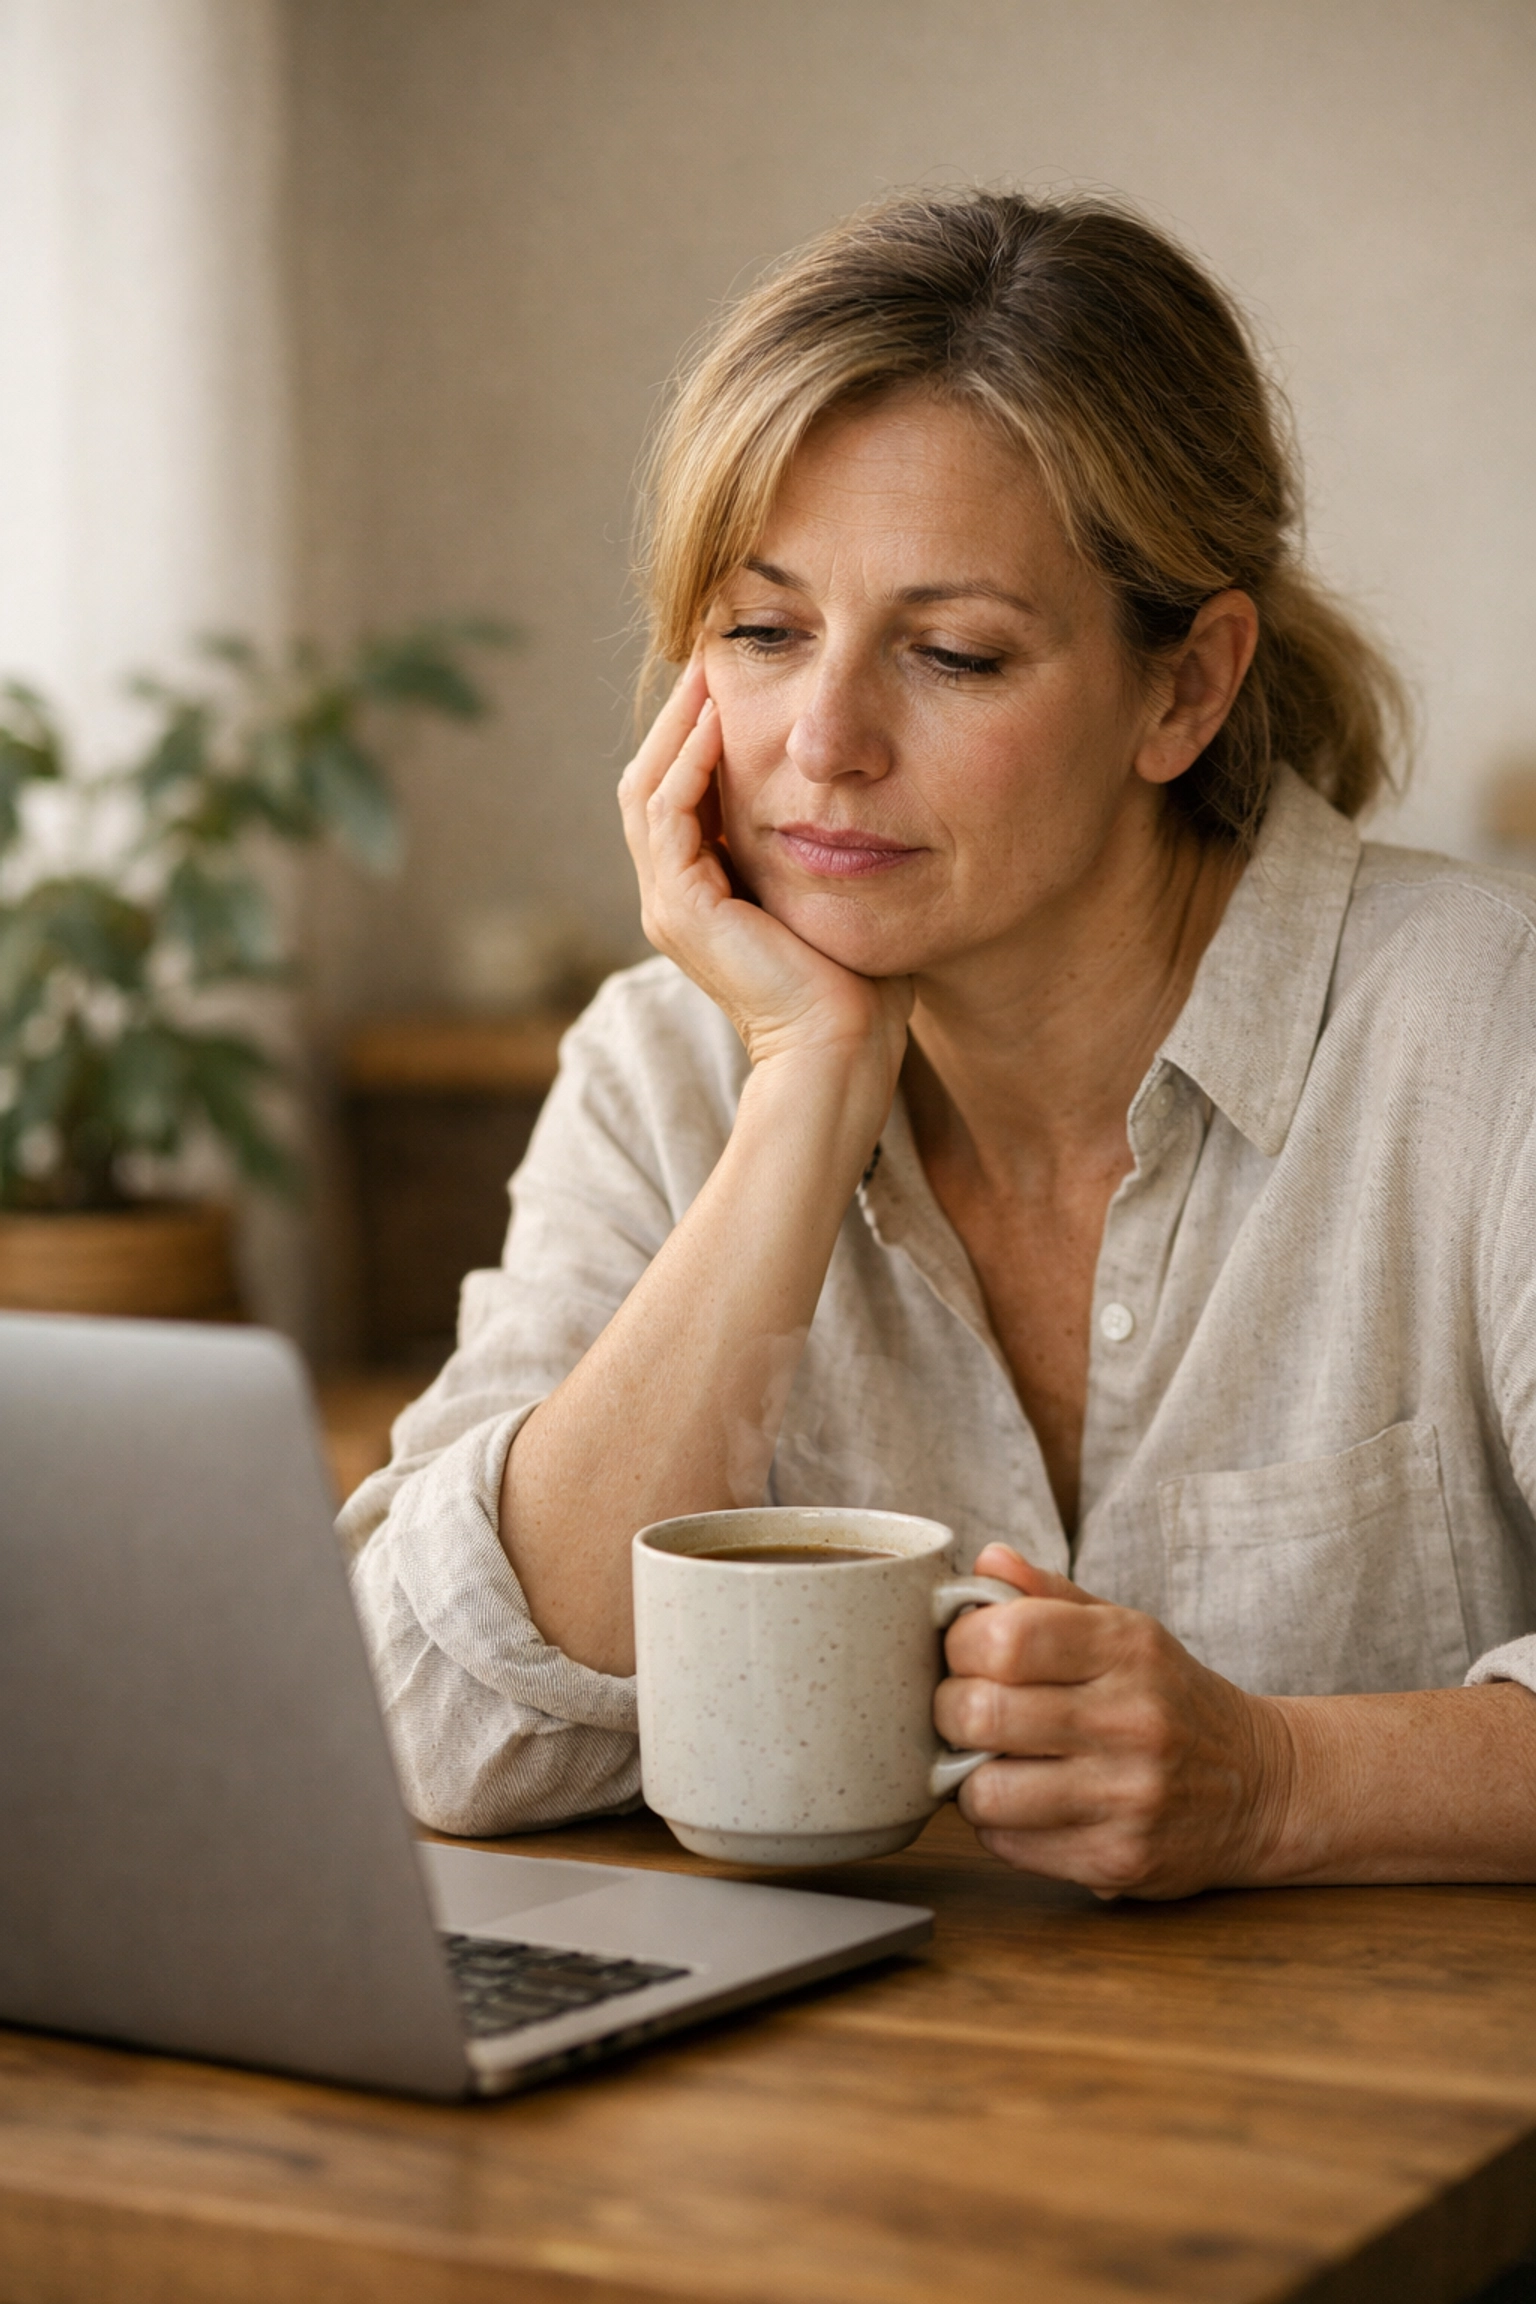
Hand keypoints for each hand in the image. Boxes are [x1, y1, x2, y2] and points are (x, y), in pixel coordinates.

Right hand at [617, 658, 912, 1078]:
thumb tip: (862, 796)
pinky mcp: (682, 909)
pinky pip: (668, 814)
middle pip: (651, 781)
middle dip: (680, 716)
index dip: (698, 734)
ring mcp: (669, 906)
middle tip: (712, 655)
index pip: (679, 795)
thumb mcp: (835, 894)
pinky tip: (721, 722)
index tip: (736, 678)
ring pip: (648, 788)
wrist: (844, 1048)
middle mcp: (673, 900)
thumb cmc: (859, 986)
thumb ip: (827, 847)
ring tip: (712, 671)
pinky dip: (690, 763)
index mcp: (701, 898)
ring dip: (679, 726)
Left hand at [935, 1544, 1293, 1898]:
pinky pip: (1007, 1845)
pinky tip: (1027, 1802)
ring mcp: (1128, 1797)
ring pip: (983, 1791)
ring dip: (969, 1777)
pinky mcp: (1119, 1861)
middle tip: (965, 1710)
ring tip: (993, 1761)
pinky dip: (999, 1824)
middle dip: (950, 1711)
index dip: (960, 1644)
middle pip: (979, 1713)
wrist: (1261, 1787)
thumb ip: (1048, 1596)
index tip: (966, 1653)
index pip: (1004, 1637)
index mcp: (1127, 1648)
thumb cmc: (1170, 1699)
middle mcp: (1131, 1720)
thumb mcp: (1124, 1630)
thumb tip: (985, 1560)